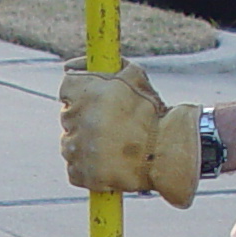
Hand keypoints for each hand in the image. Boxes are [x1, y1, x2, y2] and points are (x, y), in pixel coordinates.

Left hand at [60, 59, 199, 207]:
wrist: (168, 152)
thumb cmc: (153, 112)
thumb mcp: (133, 75)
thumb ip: (101, 64)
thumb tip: (67, 66)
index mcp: (85, 90)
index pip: (67, 88)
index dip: (82, 94)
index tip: (96, 102)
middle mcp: (76, 118)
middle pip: (69, 117)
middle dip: (86, 119)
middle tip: (111, 127)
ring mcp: (76, 147)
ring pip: (71, 143)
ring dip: (86, 144)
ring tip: (113, 146)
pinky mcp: (80, 172)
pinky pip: (75, 168)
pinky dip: (88, 167)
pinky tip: (109, 163)